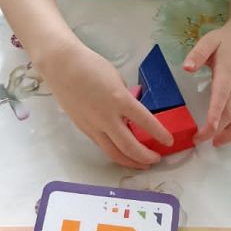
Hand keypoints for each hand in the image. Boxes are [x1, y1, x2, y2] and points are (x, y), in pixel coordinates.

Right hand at [36, 39, 172, 167]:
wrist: (61, 66)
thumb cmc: (90, 66)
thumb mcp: (116, 79)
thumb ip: (125, 98)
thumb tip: (130, 113)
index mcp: (119, 99)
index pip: (145, 122)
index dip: (160, 134)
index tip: (168, 141)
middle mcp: (106, 117)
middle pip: (129, 147)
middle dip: (146, 157)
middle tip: (156, 159)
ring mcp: (93, 125)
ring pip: (113, 153)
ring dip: (130, 162)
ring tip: (142, 164)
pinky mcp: (83, 128)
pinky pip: (102, 145)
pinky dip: (115, 151)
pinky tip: (122, 152)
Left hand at [182, 26, 230, 146]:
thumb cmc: (224, 41)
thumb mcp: (209, 41)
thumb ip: (198, 53)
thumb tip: (187, 68)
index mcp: (227, 72)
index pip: (222, 96)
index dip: (215, 114)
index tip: (207, 129)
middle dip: (217, 129)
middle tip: (198, 140)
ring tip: (214, 143)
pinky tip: (225, 135)